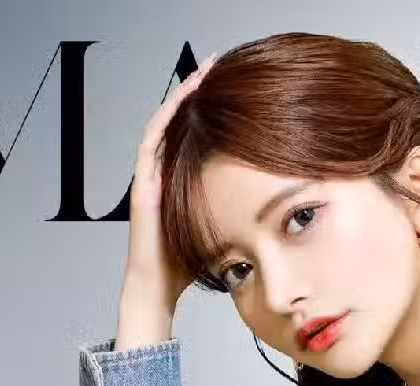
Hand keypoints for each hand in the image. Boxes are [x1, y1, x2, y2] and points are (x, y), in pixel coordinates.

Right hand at [121, 53, 217, 313]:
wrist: (158, 288)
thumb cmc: (187, 265)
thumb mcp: (221, 227)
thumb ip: (238, 210)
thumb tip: (276, 205)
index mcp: (183, 178)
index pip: (200, 133)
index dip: (216, 108)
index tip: (239, 87)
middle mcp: (165, 170)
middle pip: (183, 119)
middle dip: (201, 91)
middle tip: (222, 63)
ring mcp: (152, 174)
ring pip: (167, 121)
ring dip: (185, 94)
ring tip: (205, 70)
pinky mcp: (143, 181)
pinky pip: (153, 139)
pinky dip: (167, 116)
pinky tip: (184, 97)